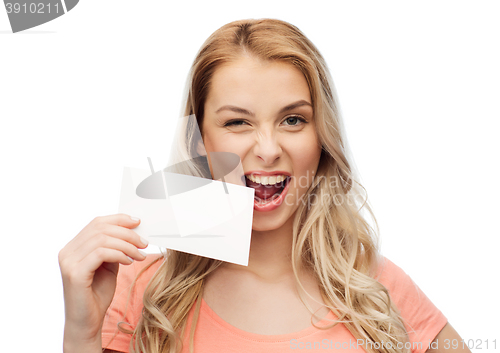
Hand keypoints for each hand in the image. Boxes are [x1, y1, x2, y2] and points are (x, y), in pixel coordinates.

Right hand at [58, 213, 147, 351]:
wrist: (87, 323)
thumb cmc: (97, 295)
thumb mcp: (109, 266)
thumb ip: (115, 248)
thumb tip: (132, 231)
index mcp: (74, 247)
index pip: (96, 223)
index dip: (118, 219)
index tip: (137, 222)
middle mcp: (68, 251)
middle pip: (100, 228)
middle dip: (127, 233)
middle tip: (143, 242)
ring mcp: (69, 261)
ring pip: (103, 239)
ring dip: (127, 245)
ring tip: (140, 254)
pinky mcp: (75, 273)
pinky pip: (101, 253)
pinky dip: (119, 254)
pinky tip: (129, 261)